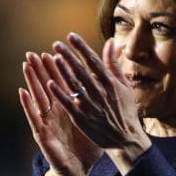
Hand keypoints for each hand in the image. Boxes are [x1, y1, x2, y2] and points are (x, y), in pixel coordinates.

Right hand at [20, 51, 102, 175]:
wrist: (79, 170)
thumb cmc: (86, 147)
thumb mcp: (94, 122)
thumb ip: (99, 103)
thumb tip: (107, 87)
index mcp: (67, 109)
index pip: (61, 85)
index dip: (57, 69)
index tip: (54, 51)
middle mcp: (55, 113)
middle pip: (46, 87)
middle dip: (40, 70)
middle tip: (34, 52)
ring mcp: (47, 122)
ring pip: (37, 97)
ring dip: (31, 81)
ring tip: (26, 65)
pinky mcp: (42, 134)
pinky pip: (34, 118)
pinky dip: (28, 105)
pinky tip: (22, 92)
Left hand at [48, 33, 150, 174]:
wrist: (125, 139)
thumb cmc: (125, 111)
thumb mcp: (124, 85)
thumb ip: (114, 64)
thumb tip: (110, 42)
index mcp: (110, 83)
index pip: (93, 61)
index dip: (81, 47)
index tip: (71, 36)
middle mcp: (100, 92)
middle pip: (81, 71)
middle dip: (69, 56)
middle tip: (57, 44)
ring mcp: (90, 105)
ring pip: (74, 85)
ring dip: (63, 71)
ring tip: (53, 58)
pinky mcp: (82, 118)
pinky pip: (69, 103)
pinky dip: (60, 93)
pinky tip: (50, 83)